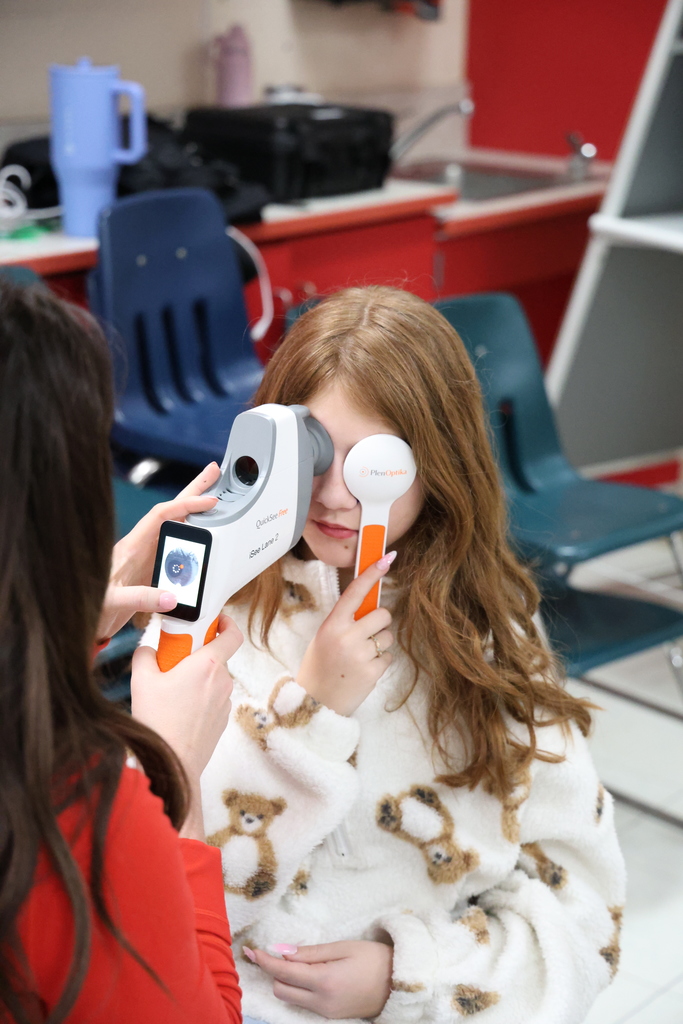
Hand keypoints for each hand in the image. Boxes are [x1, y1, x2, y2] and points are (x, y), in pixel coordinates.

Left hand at [97, 463, 220, 638]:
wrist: (81, 618)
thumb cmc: (91, 605)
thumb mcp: (114, 601)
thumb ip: (142, 598)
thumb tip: (172, 596)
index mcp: (132, 546)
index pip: (162, 515)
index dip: (185, 505)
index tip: (209, 501)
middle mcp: (142, 547)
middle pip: (171, 512)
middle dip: (192, 492)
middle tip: (213, 473)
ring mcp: (147, 559)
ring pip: (176, 529)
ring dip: (195, 514)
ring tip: (214, 499)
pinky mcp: (152, 573)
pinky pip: (177, 551)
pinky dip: (193, 540)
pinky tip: (205, 538)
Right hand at [130, 615, 241, 781]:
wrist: (170, 763)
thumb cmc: (158, 720)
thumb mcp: (141, 679)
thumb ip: (145, 655)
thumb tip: (149, 650)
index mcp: (208, 665)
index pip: (232, 635)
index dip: (226, 623)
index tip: (215, 620)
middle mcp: (222, 681)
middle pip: (215, 658)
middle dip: (196, 657)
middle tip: (173, 663)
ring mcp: (225, 702)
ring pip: (212, 681)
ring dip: (196, 680)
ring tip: (170, 692)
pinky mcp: (222, 721)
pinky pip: (212, 700)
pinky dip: (198, 699)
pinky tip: (177, 711)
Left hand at [245, 941, 392, 1019]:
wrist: (399, 984)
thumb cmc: (374, 958)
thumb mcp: (342, 947)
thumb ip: (310, 952)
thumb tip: (281, 951)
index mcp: (324, 981)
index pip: (283, 972)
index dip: (264, 961)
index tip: (250, 950)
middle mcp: (321, 1002)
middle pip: (281, 989)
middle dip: (274, 971)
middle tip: (272, 951)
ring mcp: (325, 1013)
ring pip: (290, 998)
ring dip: (285, 981)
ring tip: (292, 961)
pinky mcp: (330, 1016)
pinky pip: (304, 1003)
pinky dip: (298, 989)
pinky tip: (304, 974)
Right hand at [296, 553, 395, 715]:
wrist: (314, 703)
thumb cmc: (320, 667)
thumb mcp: (324, 638)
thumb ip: (345, 621)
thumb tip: (373, 605)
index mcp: (332, 624)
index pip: (355, 592)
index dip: (372, 573)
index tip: (387, 558)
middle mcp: (346, 636)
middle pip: (382, 614)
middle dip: (380, 622)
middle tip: (366, 635)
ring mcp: (360, 654)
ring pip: (388, 636)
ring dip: (380, 644)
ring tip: (361, 657)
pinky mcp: (372, 672)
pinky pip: (389, 657)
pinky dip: (380, 662)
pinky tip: (364, 670)